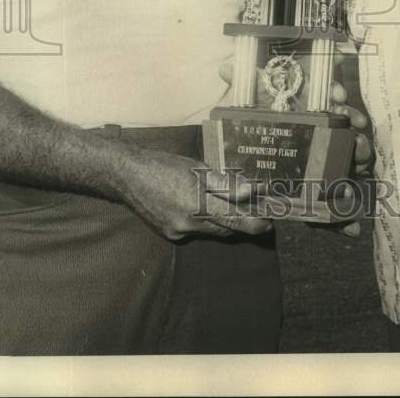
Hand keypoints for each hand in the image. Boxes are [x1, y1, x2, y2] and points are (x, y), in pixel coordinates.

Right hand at [118, 145, 271, 241]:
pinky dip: (206, 222)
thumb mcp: (198, 168)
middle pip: (226, 228)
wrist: (129, 176)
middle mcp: (190, 222)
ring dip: (226, 223)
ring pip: (212, 230)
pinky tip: (208, 211)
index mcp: (198, 202)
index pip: (234, 218)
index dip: (254, 223)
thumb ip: (225, 183)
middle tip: (261, 218)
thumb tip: (251, 190)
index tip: (270, 222)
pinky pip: (196, 231)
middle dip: (244, 224)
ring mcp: (179, 231)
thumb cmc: (165, 165)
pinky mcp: (170, 234)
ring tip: (239, 212)